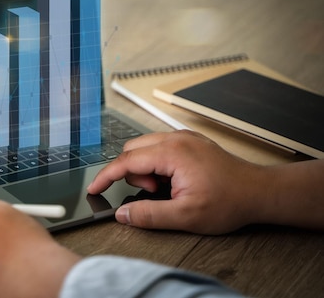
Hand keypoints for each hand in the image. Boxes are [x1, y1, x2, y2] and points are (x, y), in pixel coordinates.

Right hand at [87, 130, 264, 233]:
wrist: (259, 192)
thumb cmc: (229, 201)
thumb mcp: (185, 217)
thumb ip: (149, 215)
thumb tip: (122, 214)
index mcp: (172, 152)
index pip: (126, 161)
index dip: (106, 176)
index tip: (94, 188)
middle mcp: (175, 138)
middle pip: (132, 150)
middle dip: (133, 174)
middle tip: (152, 193)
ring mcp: (183, 137)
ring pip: (144, 147)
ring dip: (145, 168)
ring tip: (165, 188)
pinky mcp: (189, 140)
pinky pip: (159, 146)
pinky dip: (156, 163)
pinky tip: (172, 180)